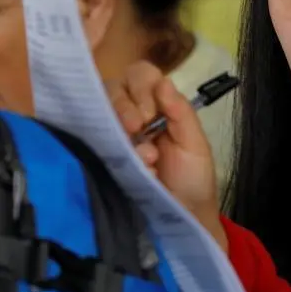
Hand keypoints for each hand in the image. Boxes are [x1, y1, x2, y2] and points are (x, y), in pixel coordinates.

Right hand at [107, 61, 226, 250]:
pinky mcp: (103, 154)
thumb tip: (163, 81)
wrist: (183, 216)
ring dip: (120, 126)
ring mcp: (116, 134)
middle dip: (126, 105)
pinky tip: (136, 165)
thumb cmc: (193, 178)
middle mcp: (134, 115)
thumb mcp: (195, 144)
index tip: (152, 112)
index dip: (142, 86)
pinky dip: (115, 149)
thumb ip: (181, 112)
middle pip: (114, 87)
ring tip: (144, 155)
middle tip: (139, 128)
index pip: (141, 75)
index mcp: (160, 106)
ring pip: (101, 109)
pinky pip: (95, 138)